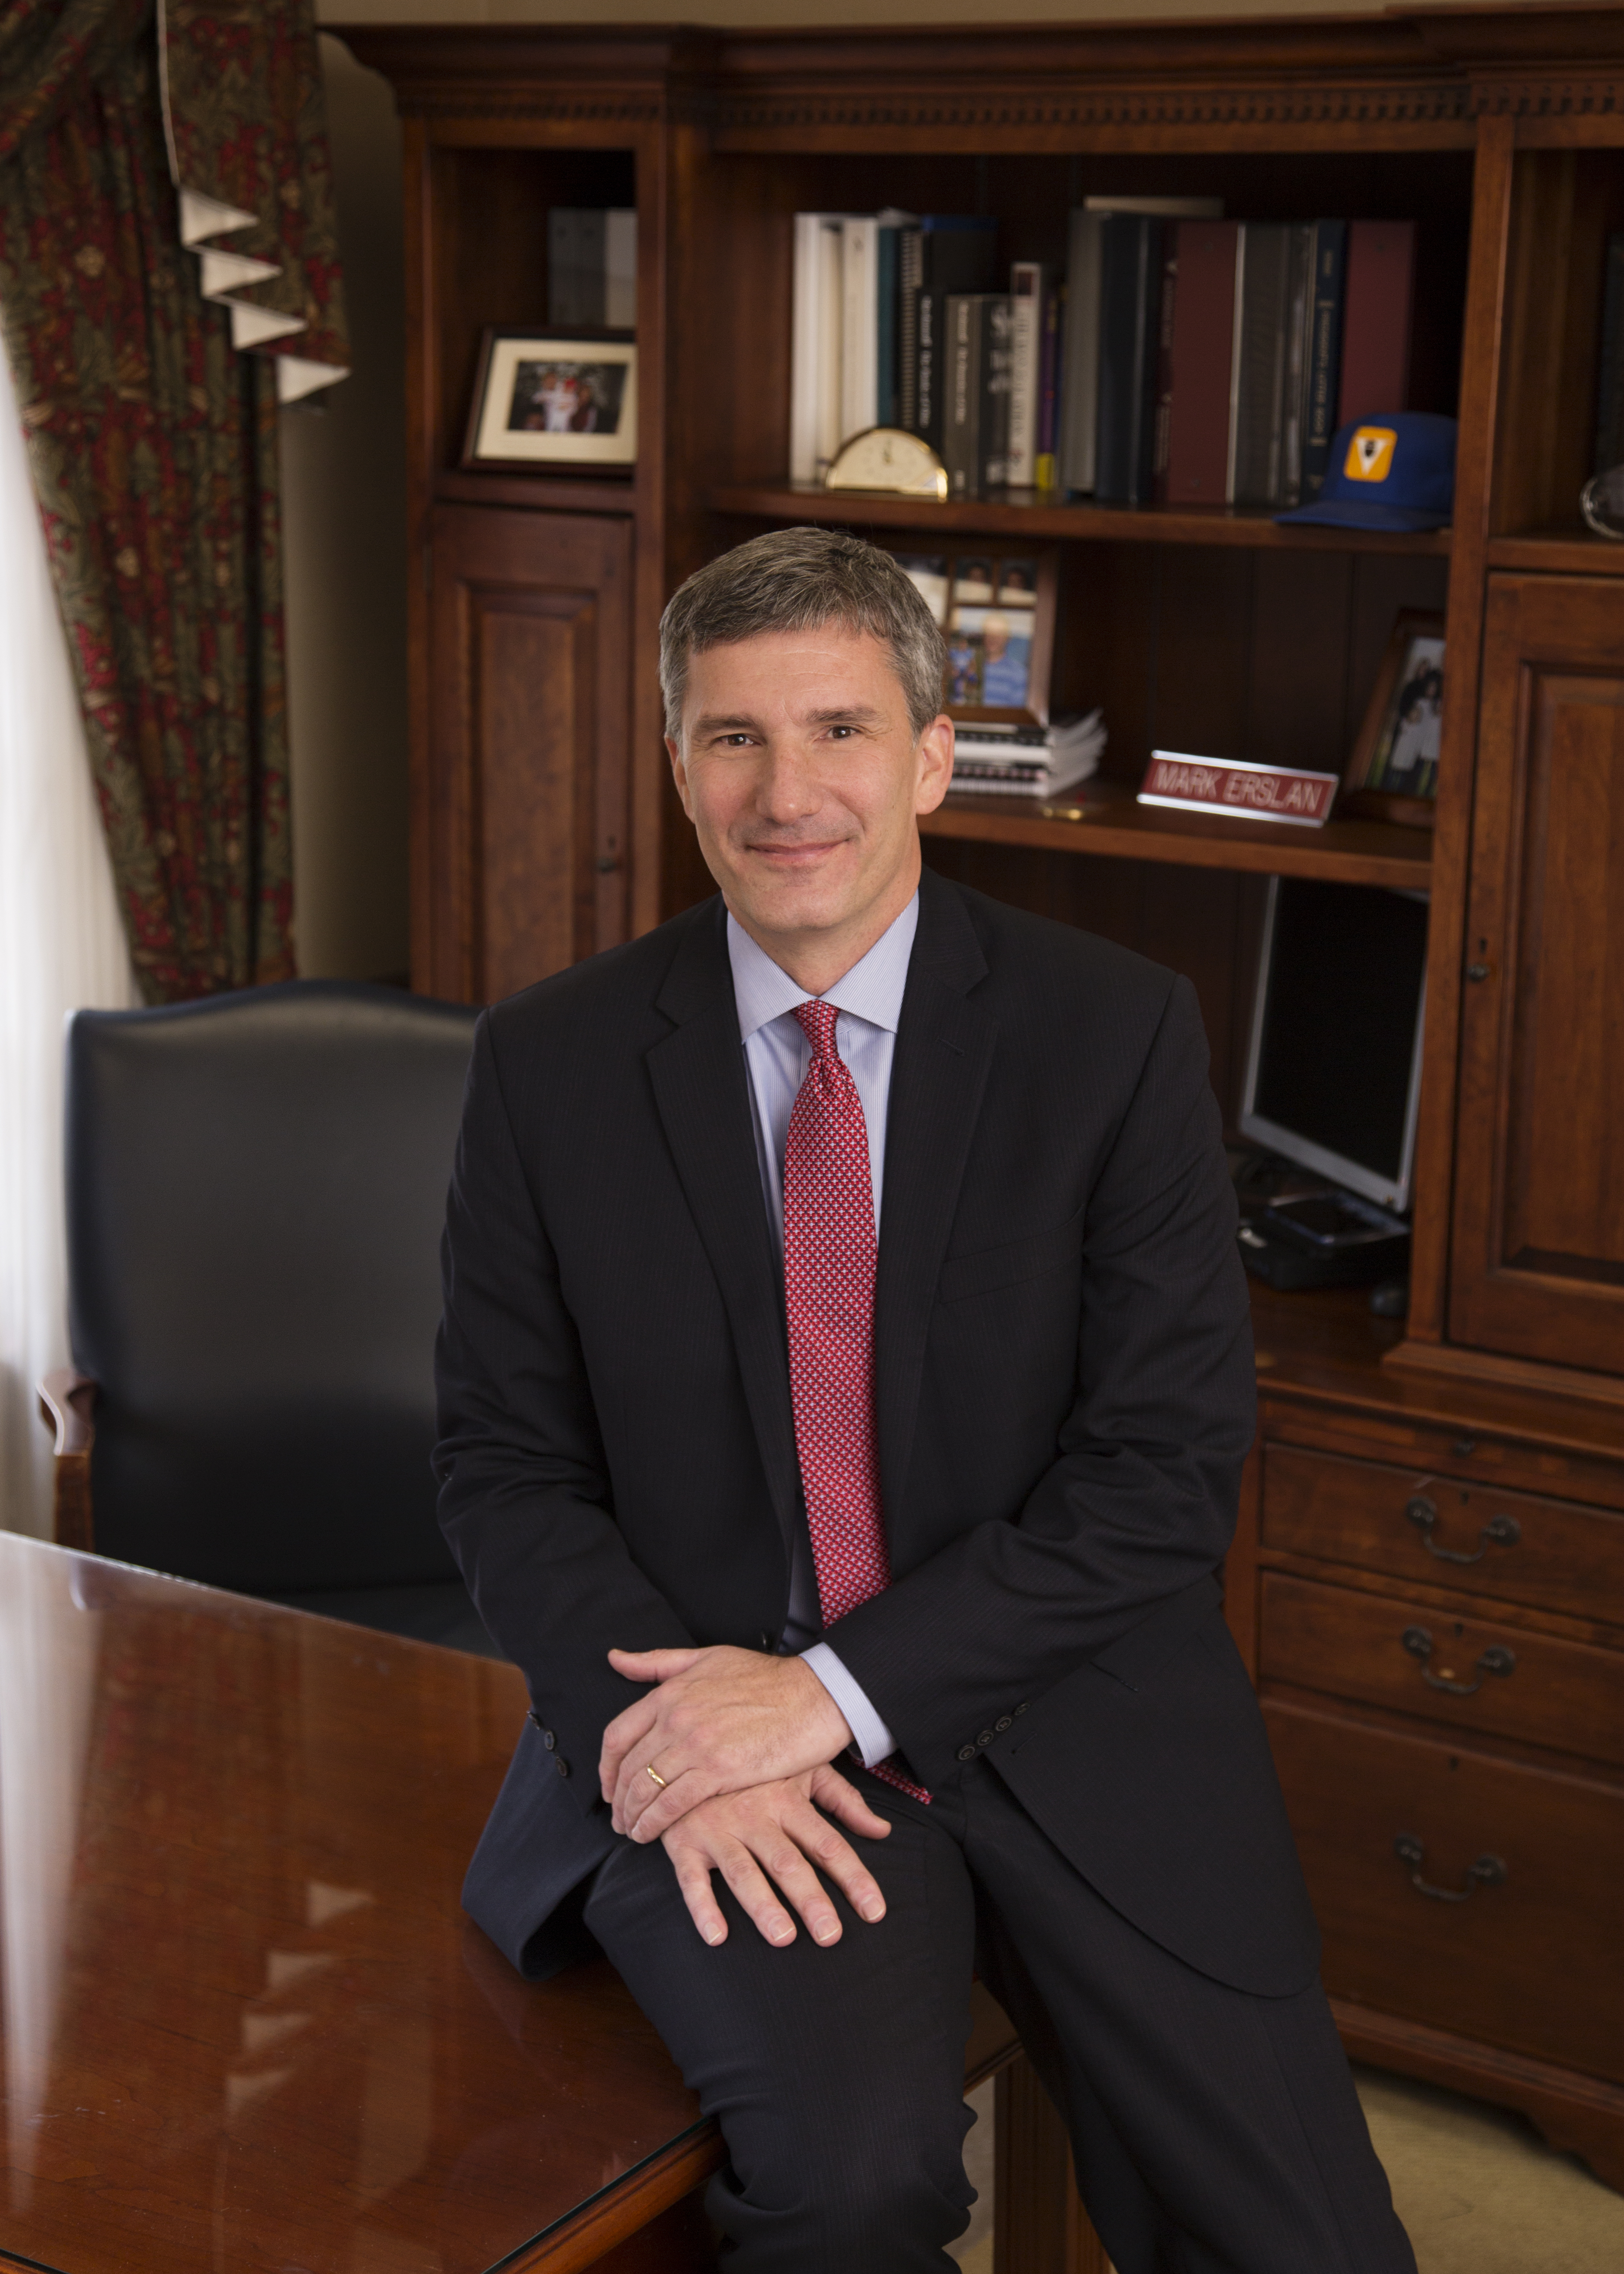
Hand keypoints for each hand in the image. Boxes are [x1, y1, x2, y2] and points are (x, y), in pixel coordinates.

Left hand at [600, 1643, 852, 1840]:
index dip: (606, 1767)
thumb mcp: (706, 1658)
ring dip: (633, 1816)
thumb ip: (658, 1662)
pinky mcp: (719, 1771)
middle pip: (628, 1767)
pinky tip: (652, 1834)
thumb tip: (615, 1659)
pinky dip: (655, 1822)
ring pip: (646, 1788)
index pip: (617, 1735)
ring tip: (632, 1831)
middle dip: (618, 1800)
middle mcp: (676, 1717)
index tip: (608, 1787)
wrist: (814, 1696)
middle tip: (619, 1819)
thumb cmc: (766, 1678)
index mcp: (670, 1692)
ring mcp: (696, 1744)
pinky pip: (673, 1803)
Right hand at [660, 1767, 890, 1947]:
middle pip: (787, 1863)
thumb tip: (882, 1830)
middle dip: (810, 1899)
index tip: (874, 1912)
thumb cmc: (754, 1766)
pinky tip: (716, 1936)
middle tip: (830, 1934)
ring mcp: (717, 1829)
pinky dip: (702, 1907)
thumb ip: (843, 1801)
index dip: (853, 1878)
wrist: (689, 1744)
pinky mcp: (683, 1841)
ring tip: (784, 1937)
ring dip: (763, 1906)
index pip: (827, 1844)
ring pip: (743, 1872)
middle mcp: (755, 1815)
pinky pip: (691, 1878)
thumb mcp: (803, 1770)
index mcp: (787, 1800)